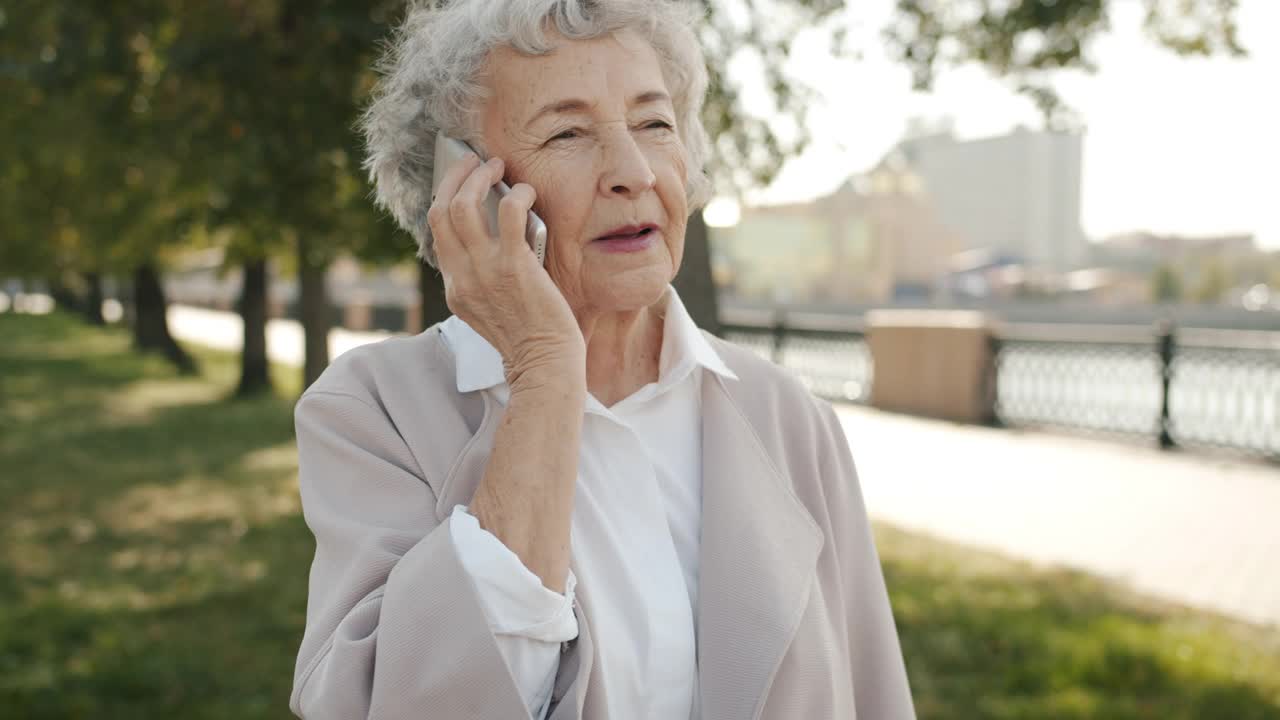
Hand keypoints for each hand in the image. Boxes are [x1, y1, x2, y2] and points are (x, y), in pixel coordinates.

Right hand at [428, 153, 584, 389]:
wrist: (543, 363)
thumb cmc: (528, 336)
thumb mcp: (489, 308)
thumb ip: (483, 275)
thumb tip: (496, 228)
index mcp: (453, 288)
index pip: (437, 232)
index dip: (446, 199)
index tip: (460, 182)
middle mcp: (461, 276)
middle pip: (440, 211)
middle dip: (454, 177)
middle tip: (474, 161)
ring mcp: (484, 271)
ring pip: (464, 205)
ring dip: (479, 177)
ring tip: (497, 166)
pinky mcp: (514, 267)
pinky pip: (508, 213)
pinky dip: (517, 194)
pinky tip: (528, 192)